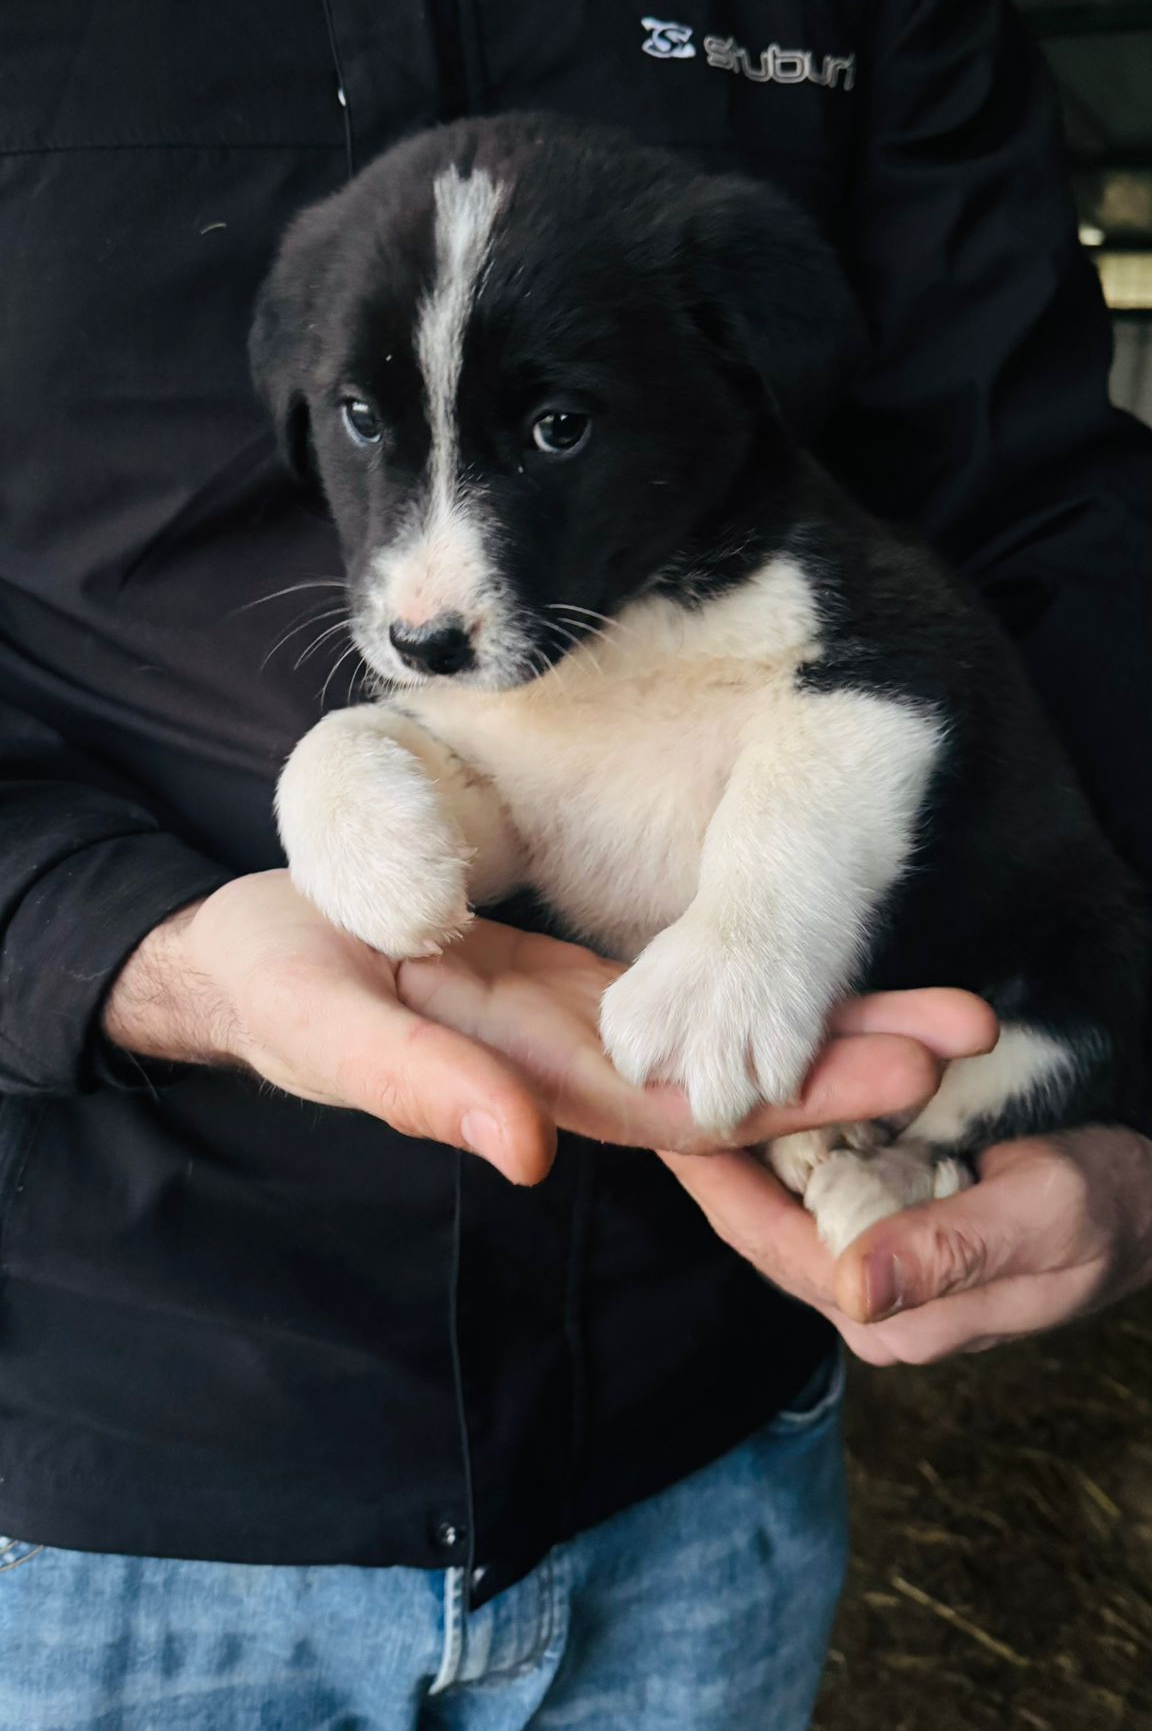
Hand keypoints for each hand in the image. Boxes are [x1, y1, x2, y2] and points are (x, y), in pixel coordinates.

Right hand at [103, 876, 988, 1190]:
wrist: (246, 955)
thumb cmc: (273, 987)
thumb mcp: (330, 1027)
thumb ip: (416, 1087)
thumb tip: (519, 1152)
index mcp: (526, 1081)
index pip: (685, 1104)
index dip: (794, 1093)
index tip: (902, 1072)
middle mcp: (570, 1069)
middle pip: (729, 1083)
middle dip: (847, 1064)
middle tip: (967, 1029)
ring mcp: (576, 1029)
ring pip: (716, 1041)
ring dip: (821, 1027)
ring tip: (937, 1009)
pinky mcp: (567, 988)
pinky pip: (678, 1003)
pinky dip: (751, 994)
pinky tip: (817, 980)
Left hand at [663, 1122, 1151, 1363]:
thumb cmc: (1111, 1208)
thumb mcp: (1042, 1219)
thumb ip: (947, 1252)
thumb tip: (849, 1289)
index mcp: (891, 1313)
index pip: (768, 1240)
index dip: (712, 1175)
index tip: (656, 1112)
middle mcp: (871, 1294)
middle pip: (763, 1215)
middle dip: (714, 1148)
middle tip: (651, 1075)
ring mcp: (883, 1255)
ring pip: (787, 1189)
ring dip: (746, 1133)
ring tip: (683, 1070)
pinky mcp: (899, 1218)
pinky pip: (824, 1171)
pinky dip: (793, 1125)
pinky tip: (759, 1078)